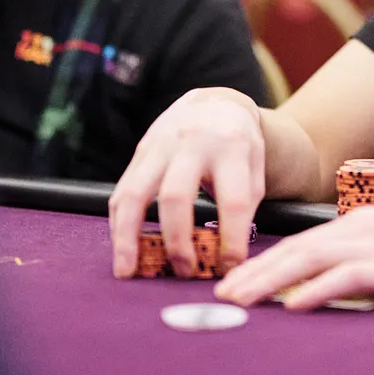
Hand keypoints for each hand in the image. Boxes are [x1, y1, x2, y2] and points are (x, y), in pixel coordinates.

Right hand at [108, 88, 265, 279]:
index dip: (232, 237)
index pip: (232, 199)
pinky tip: (122, 249)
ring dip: (127, 237)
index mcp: (231, 145)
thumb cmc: (238, 145)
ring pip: (134, 193)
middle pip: (176, 195)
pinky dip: (118, 224)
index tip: (230, 266)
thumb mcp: (254, 167)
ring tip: (128, 271)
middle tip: (185, 271)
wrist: (215, 103)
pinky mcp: (139, 153)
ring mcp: (160, 145)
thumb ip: (244, 206)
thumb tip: (226, 257)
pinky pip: (121, 191)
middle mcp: (191, 142)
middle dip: (178, 240)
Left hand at [214, 206, 373, 309]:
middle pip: (296, 249)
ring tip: (242, 300)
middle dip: (255, 272)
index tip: (237, 281)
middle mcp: (361, 228)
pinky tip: (293, 305)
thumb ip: (362, 259)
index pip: (301, 243)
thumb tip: (325, 284)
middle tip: (222, 295)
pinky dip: (316, 290)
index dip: (266, 262)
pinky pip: (347, 277)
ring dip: (271, 281)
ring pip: (310, 260)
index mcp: (359, 222)